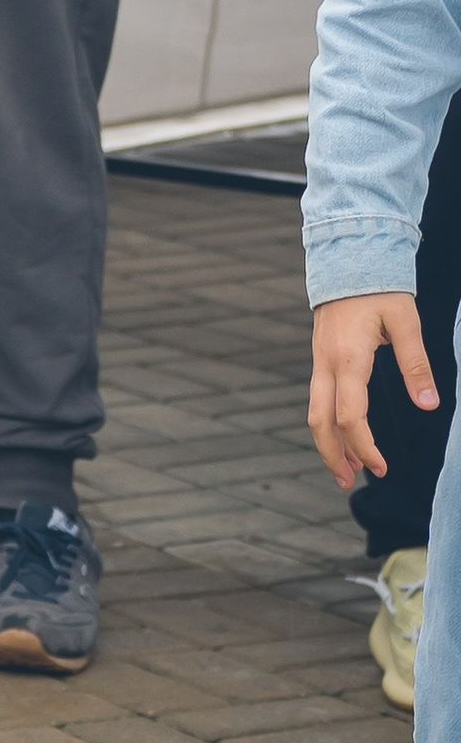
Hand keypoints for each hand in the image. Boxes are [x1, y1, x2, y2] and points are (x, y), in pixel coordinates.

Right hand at [308, 291, 428, 486]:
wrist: (347, 258)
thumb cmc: (380, 289)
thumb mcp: (406, 322)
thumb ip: (416, 363)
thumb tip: (428, 403)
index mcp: (348, 359)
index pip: (349, 416)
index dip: (364, 447)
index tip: (382, 467)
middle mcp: (327, 364)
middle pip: (319, 421)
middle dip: (332, 455)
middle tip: (349, 483)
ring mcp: (320, 360)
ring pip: (313, 412)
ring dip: (328, 443)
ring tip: (347, 470)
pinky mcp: (322, 357)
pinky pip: (318, 398)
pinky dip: (328, 423)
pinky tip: (345, 434)